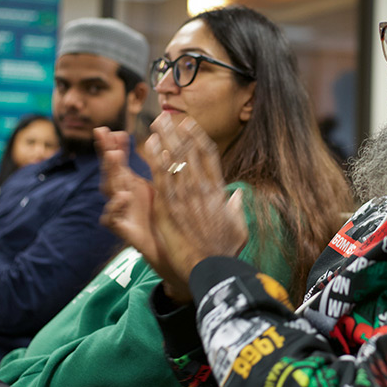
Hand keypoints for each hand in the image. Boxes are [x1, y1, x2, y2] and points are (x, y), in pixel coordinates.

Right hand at [95, 127, 159, 262]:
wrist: (170, 250)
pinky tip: (123, 196)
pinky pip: (110, 218)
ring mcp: (120, 211)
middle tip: (103, 133)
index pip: (117, 159)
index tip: (112, 128)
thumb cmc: (164, 216)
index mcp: (130, 183)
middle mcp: (121, 194)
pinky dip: (114, 207)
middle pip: (110, 169)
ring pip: (109, 189)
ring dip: (110, 171)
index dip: (113, 143)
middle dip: (106, 150)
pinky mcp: (122, 229)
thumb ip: (158, 166)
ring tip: (115, 155)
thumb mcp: (161, 186)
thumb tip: (161, 139)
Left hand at [145, 114, 247, 303]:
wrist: (212, 270)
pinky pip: (161, 177)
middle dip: (178, 132)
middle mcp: (202, 189)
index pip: (209, 158)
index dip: (199, 138)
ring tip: (156, 123)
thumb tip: (236, 196)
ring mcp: (186, 197)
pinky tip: (148, 145)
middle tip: (167, 116)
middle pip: (190, 153)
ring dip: (165, 139)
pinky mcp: (170, 207)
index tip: (190, 125)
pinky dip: (156, 158)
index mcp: (218, 193)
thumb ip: (235, 210)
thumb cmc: (225, 253)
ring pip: (175, 160)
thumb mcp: (238, 229)